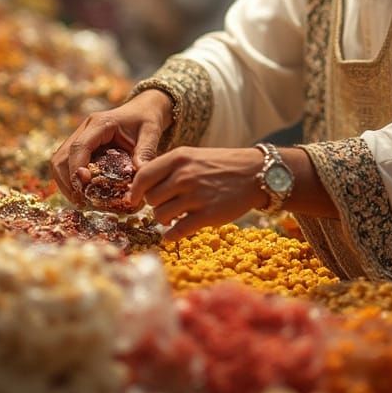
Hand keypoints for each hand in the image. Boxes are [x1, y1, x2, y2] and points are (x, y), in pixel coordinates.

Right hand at [50, 89, 173, 203]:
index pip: (79, 146)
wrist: (144, 108)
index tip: (84, 185)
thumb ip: (146, 153)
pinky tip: (84, 193)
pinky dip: (71, 181)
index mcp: (101, 124)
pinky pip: (67, 165)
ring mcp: (80, 137)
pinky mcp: (81, 147)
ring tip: (81, 201)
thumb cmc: (147, 119)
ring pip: (59, 162)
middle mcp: (85, 129)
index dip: (77, 168)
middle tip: (81, 200)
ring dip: (67, 184)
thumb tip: (140, 180)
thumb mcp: (151, 133)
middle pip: (61, 157)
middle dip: (68, 181)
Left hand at [129, 146, 265, 239]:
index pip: (143, 176)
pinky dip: (171, 235)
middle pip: (151, 199)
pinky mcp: (207, 216)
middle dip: (155, 205)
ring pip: (160, 216)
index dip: (136, 191)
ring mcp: (196, 196)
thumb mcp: (193, 156)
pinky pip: (177, 232)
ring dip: (164, 220)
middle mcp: (184, 176)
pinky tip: (174, 233)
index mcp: (178, 158)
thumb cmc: (220, 165)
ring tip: (175, 216)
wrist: (255, 173)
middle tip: (166, 205)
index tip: (136, 199)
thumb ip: (168, 168)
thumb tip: (141, 187)